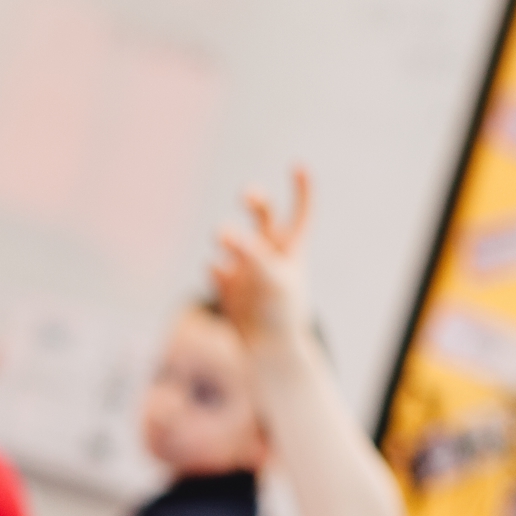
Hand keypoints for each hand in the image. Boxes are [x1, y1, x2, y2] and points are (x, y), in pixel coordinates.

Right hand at [208, 167, 313, 354]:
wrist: (267, 350)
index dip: (302, 188)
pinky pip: (213, 267)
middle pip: (262, 213)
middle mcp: (269, 252)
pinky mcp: (225, 283)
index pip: (301, 211)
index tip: (298, 165)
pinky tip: (221, 280)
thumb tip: (225, 234)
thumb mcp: (273, 280)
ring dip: (225, 234)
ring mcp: (245, 267)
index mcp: (292, 249)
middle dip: (254, 200)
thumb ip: (251, 254)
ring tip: (224, 238)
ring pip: (230, 237)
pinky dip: (215, 270)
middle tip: (247, 195)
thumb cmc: (280, 314)